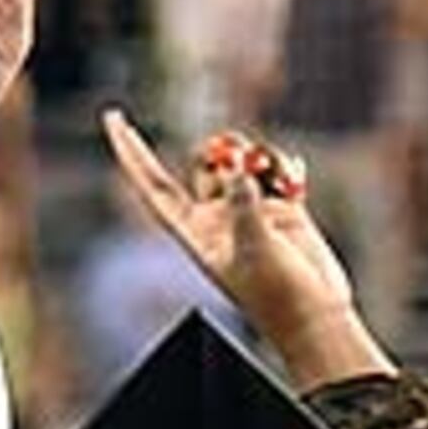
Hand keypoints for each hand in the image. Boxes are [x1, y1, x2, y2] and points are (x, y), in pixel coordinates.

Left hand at [101, 109, 359, 341]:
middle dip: (222, 148)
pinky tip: (296, 179)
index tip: (113, 115)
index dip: (131, 151)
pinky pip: (277, 172)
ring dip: (259, 156)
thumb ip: (244, 205)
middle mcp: (215, 217)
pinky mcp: (283, 209)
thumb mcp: (254, 248)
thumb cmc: (275, 293)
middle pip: (205, 163)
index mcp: (192, 230)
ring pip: (244, 162)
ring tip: (274, 173)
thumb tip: (238, 166)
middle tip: (240, 155)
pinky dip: (286, 167)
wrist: (314, 313)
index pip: (150, 183)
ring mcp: (249, 211)